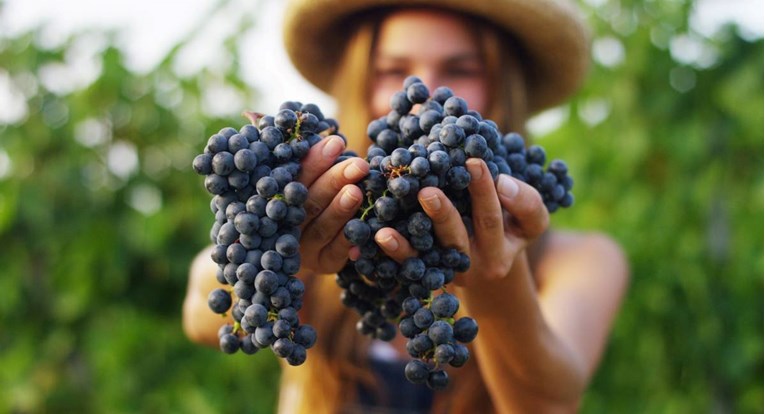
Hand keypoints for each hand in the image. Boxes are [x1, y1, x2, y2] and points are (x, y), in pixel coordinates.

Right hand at [297, 135, 368, 273]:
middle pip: (308, 202)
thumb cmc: (318, 193)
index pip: (295, 177)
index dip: (315, 160)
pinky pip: (337, 252)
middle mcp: (286, 224)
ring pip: (321, 228)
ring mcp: (304, 248)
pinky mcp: (323, 263)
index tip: (337, 142)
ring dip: (340, 209)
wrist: (322, 242)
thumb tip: (320, 132)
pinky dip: (350, 239)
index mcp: (279, 198)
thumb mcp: (311, 176)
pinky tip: (365, 226)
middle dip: (334, 181)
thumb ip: (310, 159)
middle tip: (358, 165)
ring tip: (356, 192)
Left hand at [373, 158, 548, 284]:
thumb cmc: (511, 226)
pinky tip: (381, 235)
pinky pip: (409, 265)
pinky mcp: (427, 275)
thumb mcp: (529, 220)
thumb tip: (503, 182)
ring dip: (409, 240)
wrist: (491, 263)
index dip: (486, 193)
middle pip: (458, 239)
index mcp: (502, 250)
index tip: (473, 162)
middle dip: (443, 214)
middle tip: (427, 191)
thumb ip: (525, 201)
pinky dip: (395, 250)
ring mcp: (448, 272)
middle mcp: (474, 266)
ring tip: (389, 225)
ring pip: (428, 255)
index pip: (494, 220)